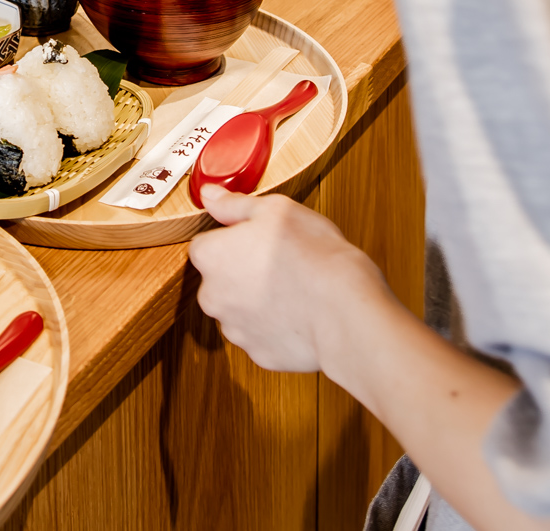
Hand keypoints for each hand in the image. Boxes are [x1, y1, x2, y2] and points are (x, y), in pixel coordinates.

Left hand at [189, 186, 389, 372]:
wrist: (343, 309)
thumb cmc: (312, 255)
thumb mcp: (274, 209)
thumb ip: (233, 204)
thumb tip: (209, 195)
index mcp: (210, 257)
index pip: (206, 244)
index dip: (233, 239)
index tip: (257, 238)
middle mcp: (213, 297)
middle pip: (220, 279)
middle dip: (242, 271)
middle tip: (279, 261)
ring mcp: (235, 329)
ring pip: (240, 309)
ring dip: (258, 300)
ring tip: (294, 288)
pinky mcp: (258, 354)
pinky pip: (262, 334)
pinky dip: (276, 326)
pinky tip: (299, 313)